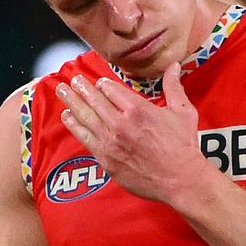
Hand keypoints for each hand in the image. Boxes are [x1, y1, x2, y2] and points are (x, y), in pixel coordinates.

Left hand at [56, 62, 205, 203]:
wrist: (180, 179)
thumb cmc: (183, 146)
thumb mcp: (183, 112)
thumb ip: (173, 87)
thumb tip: (174, 66)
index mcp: (138, 109)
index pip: (111, 90)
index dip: (103, 84)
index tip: (99, 82)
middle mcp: (120, 124)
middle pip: (94, 101)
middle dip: (81, 88)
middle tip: (73, 80)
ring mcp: (111, 142)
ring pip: (85, 117)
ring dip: (72, 102)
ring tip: (62, 91)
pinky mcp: (106, 159)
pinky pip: (85, 138)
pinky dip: (74, 126)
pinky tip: (67, 117)